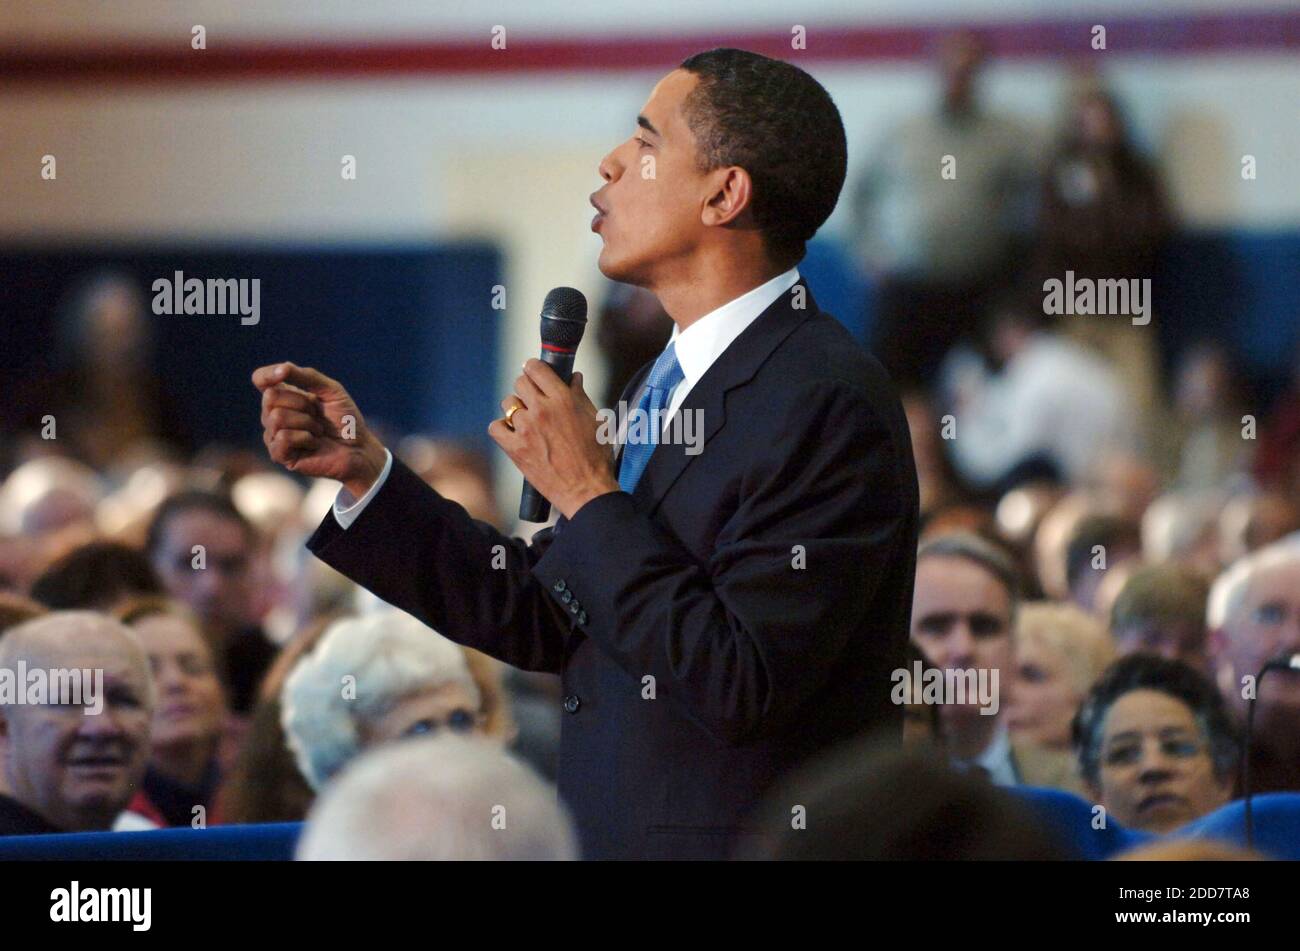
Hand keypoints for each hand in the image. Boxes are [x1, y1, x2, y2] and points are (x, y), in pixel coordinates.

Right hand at [252, 362, 386, 497]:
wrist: (358, 448)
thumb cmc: (345, 419)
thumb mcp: (330, 390)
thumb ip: (306, 376)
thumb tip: (281, 369)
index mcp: (284, 395)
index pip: (261, 379)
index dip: (267, 374)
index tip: (283, 373)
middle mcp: (273, 414)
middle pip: (270, 397)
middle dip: (302, 403)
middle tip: (318, 415)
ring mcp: (274, 435)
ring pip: (277, 418)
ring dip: (307, 423)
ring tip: (318, 431)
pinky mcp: (279, 454)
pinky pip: (283, 438)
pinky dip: (305, 438)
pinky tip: (314, 444)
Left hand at [489, 360, 619, 518]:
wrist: (587, 490)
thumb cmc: (596, 457)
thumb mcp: (595, 421)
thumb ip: (580, 396)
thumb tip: (574, 377)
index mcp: (563, 400)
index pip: (536, 368)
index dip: (534, 368)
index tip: (534, 372)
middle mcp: (542, 410)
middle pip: (520, 383)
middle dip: (526, 388)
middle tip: (533, 399)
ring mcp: (526, 429)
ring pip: (508, 404)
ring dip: (516, 409)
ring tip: (527, 421)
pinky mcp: (515, 448)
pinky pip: (495, 427)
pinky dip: (502, 428)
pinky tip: (513, 433)